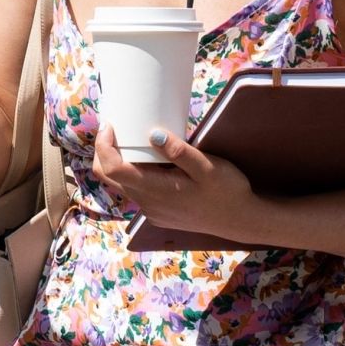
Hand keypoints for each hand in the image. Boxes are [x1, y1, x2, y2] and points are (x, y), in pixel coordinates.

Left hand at [90, 122, 263, 242]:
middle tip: (114, 128)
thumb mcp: (208, 167)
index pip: (113, 169)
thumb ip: (180, 152)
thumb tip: (153, 134)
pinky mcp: (159, 215)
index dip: (103, 147)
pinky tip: (148, 162)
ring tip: (129, 140)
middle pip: (110, 178)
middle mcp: (148, 204)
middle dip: (104, 152)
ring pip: (123, 186)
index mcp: (155, 190)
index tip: (109, 125)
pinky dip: (133, 176)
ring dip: (119, 163)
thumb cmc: (227, 190)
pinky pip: (137, 194)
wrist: (241, 220)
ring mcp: (152, 212)